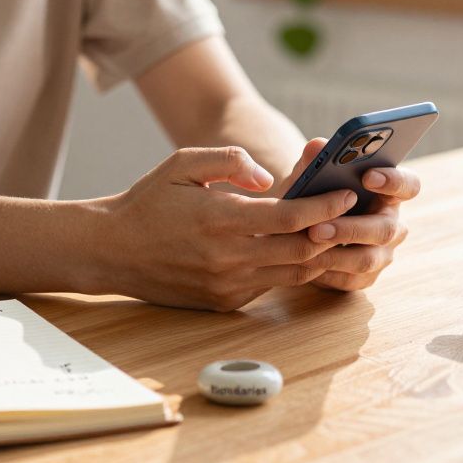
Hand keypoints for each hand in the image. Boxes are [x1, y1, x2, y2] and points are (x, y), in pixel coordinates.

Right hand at [94, 146, 355, 310]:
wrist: (110, 251)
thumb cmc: (149, 202)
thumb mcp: (182, 162)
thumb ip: (230, 160)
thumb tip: (269, 177)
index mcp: (220, 219)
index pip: (292, 217)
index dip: (326, 205)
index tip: (346, 192)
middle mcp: (228, 258)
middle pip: (303, 249)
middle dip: (334, 231)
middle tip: (352, 212)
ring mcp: (228, 284)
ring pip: (294, 273)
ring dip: (319, 253)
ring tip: (337, 230)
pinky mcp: (225, 301)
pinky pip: (272, 284)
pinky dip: (291, 267)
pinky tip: (302, 248)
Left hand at [269, 139, 419, 291]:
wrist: (298, 228)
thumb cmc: (312, 196)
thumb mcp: (309, 176)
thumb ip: (314, 161)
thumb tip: (316, 146)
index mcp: (389, 192)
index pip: (409, 185)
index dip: (394, 181)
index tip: (367, 176)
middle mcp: (392, 224)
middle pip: (385, 228)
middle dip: (351, 227)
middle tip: (317, 226)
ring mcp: (382, 253)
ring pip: (367, 258)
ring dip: (336, 252)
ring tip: (308, 243)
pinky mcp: (366, 278)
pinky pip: (351, 280)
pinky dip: (327, 272)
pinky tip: (306, 262)